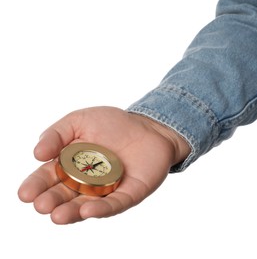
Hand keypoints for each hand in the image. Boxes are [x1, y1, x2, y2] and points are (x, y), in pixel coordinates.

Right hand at [18, 106, 190, 223]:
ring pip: (85, 205)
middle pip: (65, 195)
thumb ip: (57, 134)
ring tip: (57, 216)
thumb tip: (36, 154)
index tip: (25, 194)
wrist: (150, 126)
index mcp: (70, 165)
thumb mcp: (80, 120)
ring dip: (70, 212)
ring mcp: (107, 190)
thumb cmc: (114, 124)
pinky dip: (101, 209)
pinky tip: (87, 210)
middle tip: (41, 206)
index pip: (49, 178)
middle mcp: (86, 182)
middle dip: (51, 201)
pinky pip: (114, 204)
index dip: (36, 186)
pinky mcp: (128, 194)